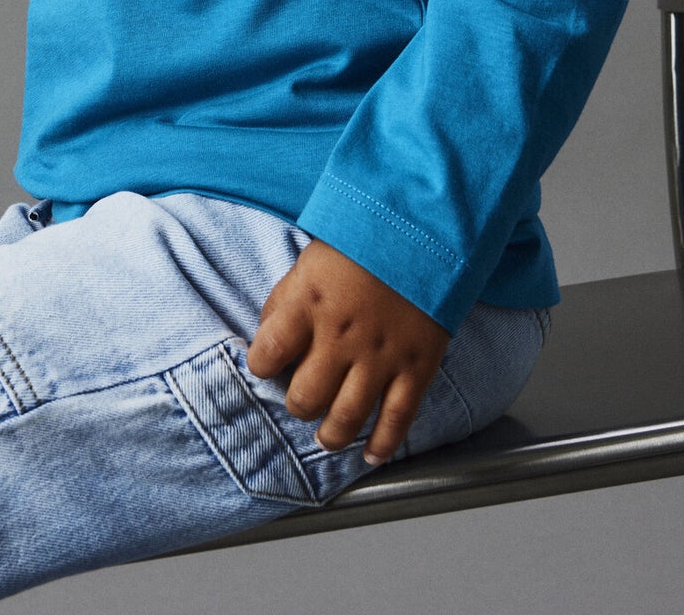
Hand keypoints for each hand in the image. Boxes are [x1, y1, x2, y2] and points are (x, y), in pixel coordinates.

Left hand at [245, 239, 449, 464]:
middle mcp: (341, 336)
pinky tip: (371, 454)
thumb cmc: (360, 246)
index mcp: (309, 303)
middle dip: (299, 403)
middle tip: (304, 397)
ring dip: (331, 435)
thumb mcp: (309, 263)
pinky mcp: (416, 366)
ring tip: (327, 433)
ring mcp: (381, 355)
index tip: (268, 364)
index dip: (261, 364)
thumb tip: (267, 343)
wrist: (423, 230)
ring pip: (346, 419)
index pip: (267, 354)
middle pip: (305, 398)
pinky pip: (398, 418)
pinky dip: (383, 444)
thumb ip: (284, 303)